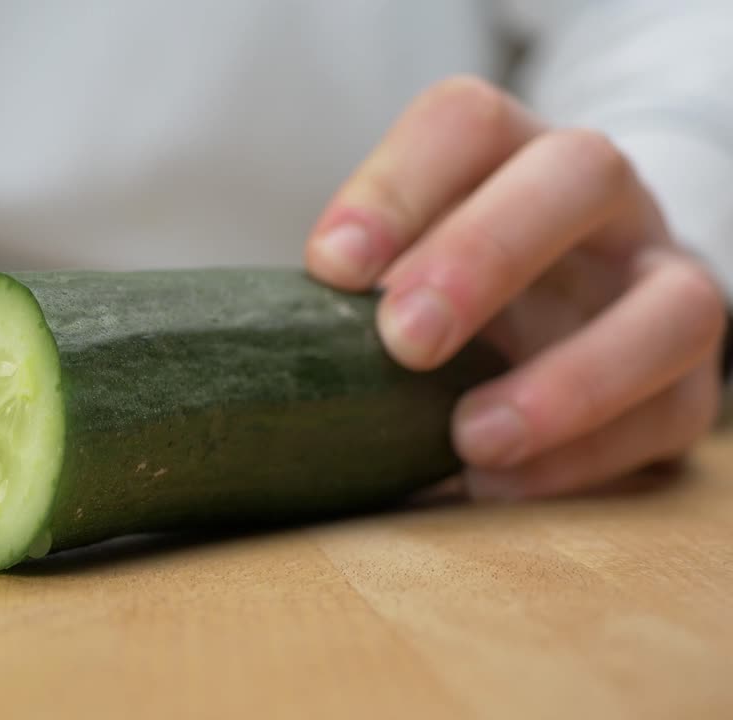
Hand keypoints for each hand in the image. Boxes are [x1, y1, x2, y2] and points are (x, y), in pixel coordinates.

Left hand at [305, 76, 726, 499]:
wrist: (562, 317)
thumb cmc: (447, 290)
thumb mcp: (398, 266)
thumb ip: (354, 288)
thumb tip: (263, 351)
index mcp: (509, 155)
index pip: (467, 122)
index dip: (397, 186)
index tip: (329, 267)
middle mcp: (599, 201)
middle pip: (577, 173)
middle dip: (486, 255)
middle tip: (403, 341)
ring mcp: (656, 284)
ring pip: (671, 306)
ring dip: (568, 380)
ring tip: (466, 439)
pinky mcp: (686, 379)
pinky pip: (670, 413)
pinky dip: (582, 457)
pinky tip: (496, 483)